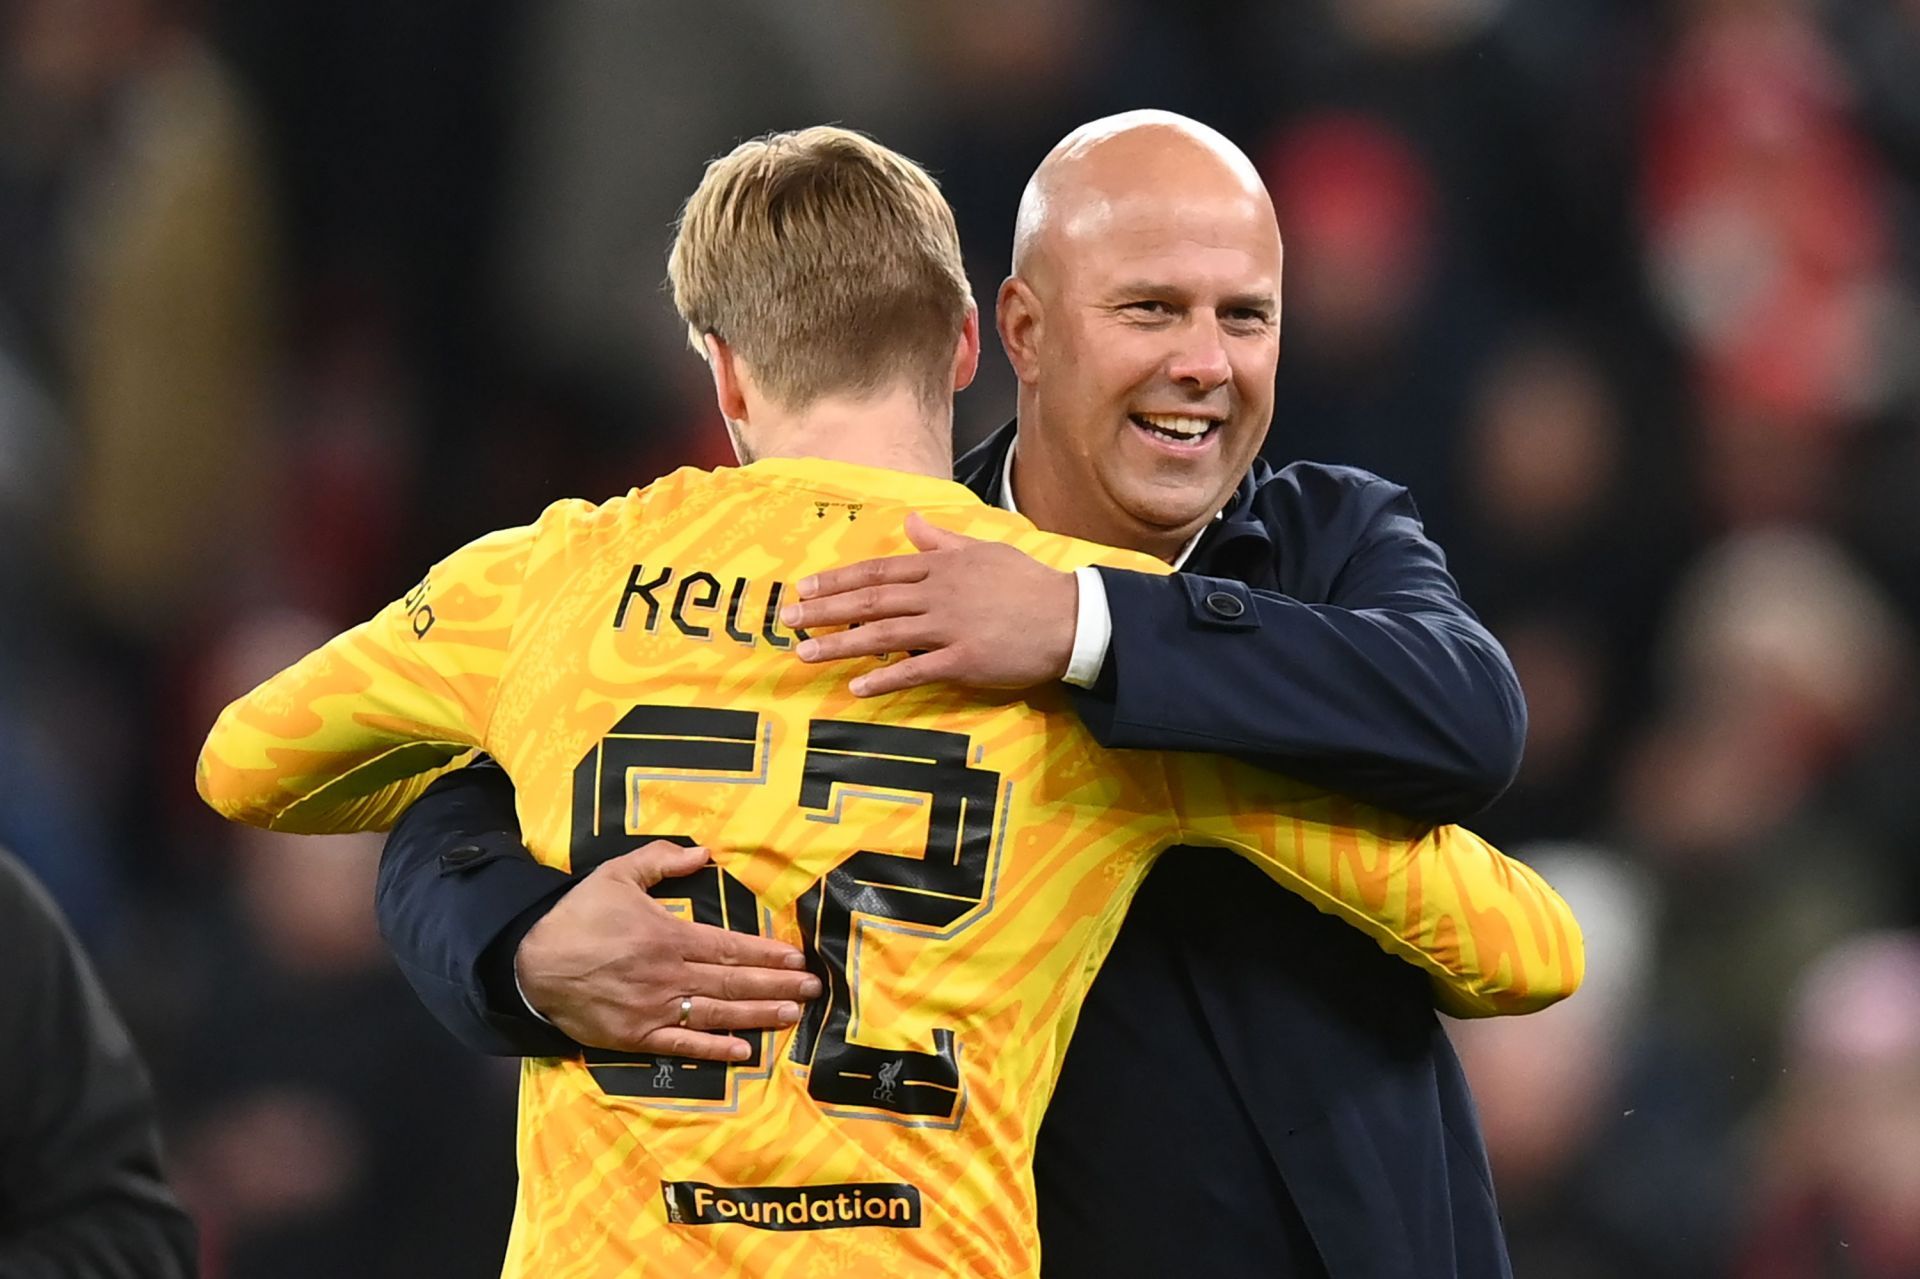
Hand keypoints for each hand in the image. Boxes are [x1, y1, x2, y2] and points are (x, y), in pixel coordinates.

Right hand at [514, 841, 821, 1059]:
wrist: (530, 963)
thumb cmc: (578, 916)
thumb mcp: (617, 874)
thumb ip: (662, 860)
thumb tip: (704, 852)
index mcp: (668, 937)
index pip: (729, 947)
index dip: (767, 954)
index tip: (797, 958)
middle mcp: (668, 976)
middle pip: (733, 983)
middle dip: (777, 985)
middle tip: (813, 989)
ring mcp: (654, 1011)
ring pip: (717, 1015)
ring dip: (759, 1015)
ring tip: (793, 1014)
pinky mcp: (637, 1038)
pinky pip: (683, 1047)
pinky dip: (715, 1051)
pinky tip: (745, 1052)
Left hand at [781, 513, 1078, 696]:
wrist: (1070, 617)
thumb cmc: (1028, 584)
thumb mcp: (985, 550)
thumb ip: (943, 540)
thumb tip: (912, 522)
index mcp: (941, 566)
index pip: (878, 571)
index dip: (837, 581)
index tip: (804, 589)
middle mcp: (938, 593)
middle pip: (871, 600)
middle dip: (824, 610)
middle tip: (788, 621)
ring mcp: (949, 627)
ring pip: (884, 634)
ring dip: (841, 644)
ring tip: (806, 653)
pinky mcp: (964, 660)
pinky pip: (916, 670)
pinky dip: (884, 678)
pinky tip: (856, 686)